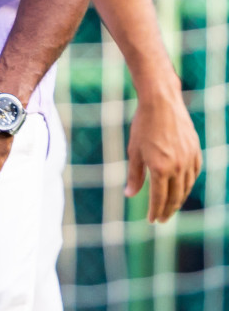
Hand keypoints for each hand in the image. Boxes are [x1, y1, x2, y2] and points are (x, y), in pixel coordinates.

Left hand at [126, 86, 201, 221]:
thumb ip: (134, 175)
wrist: (161, 104)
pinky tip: (182, 188)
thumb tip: (130, 195)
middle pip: (175, 197)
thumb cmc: (142, 126)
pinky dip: (187, 184)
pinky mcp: (195, 152)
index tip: (152, 221)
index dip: (155, 211)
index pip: (159, 198)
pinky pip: (193, 174)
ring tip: (171, 207)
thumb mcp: (133, 151)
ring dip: (179, 200)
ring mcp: (189, 160)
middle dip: (168, 210)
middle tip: (162, 220)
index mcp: (160, 168)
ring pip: (186, 188)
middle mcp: (177, 167)